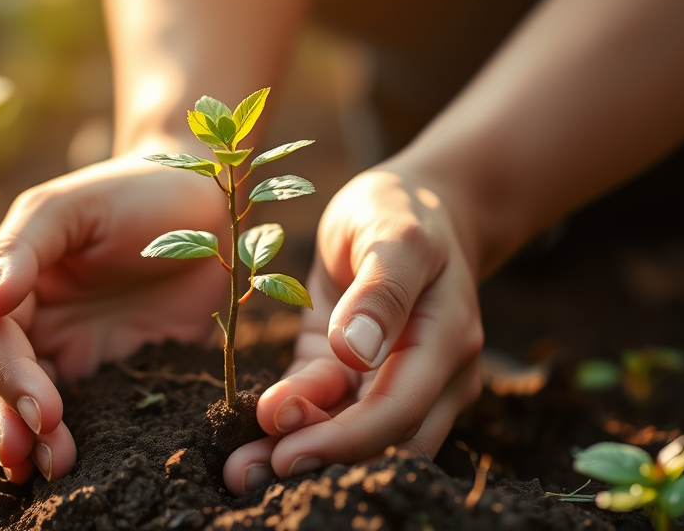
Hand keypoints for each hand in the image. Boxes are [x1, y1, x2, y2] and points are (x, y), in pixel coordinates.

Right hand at [0, 152, 228, 481]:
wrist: (204, 199)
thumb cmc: (132, 190)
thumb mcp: (70, 208)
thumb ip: (22, 252)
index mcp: (8, 279)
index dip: (9, 379)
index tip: (40, 411)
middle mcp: (29, 320)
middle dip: (9, 419)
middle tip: (30, 458)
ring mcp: (68, 347)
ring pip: (30, 403)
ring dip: (31, 438)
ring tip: (48, 470)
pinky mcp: (112, 367)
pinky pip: (88, 409)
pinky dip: (75, 437)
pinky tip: (74, 464)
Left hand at [223, 167, 483, 494]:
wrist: (413, 208)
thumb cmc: (405, 213)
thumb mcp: (394, 234)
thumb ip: (381, 292)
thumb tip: (357, 353)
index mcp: (445, 341)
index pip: (400, 410)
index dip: (347, 440)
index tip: (290, 453)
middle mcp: (427, 375)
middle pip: (377, 440)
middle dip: (316, 461)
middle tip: (246, 476)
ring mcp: (390, 379)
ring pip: (347, 434)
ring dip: (295, 453)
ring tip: (238, 473)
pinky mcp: (351, 373)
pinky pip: (323, 408)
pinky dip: (290, 425)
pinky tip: (249, 444)